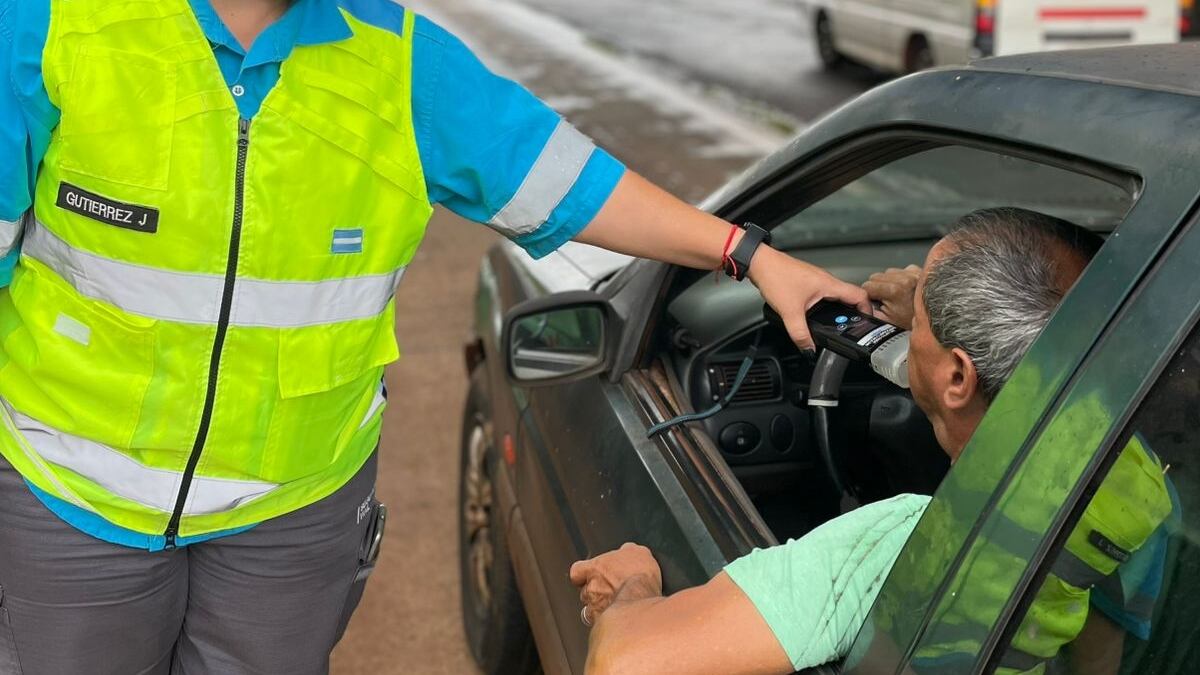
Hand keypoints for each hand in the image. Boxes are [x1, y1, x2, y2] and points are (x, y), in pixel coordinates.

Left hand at [570, 543, 662, 625]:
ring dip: (600, 609)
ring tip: (617, 607)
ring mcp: (595, 606)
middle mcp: (591, 588)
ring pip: (590, 610)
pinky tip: (619, 621)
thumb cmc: (638, 575)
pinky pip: (599, 624)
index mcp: (595, 568)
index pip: (577, 571)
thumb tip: (628, 550)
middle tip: (611, 592)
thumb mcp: (638, 552)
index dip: (583, 574)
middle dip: (596, 593)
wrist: (642, 599)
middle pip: (585, 591)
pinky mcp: (601, 623)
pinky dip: (607, 623)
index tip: (591, 574)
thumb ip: (627, 551)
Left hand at [749, 247, 871, 349]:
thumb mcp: (789, 312)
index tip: (867, 322)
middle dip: (852, 313)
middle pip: (849, 296)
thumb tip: (808, 348)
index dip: (868, 309)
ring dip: (838, 309)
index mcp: (829, 284)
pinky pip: (823, 294)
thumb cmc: (775, 276)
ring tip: (835, 323)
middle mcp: (826, 280)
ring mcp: (816, 280)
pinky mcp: (807, 282)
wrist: (759, 262)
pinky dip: (825, 305)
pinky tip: (816, 314)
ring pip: (835, 295)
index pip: (860, 295)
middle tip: (851, 327)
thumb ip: (800, 334)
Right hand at [863, 265, 921, 330]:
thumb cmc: (912, 323)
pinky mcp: (919, 271)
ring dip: (889, 281)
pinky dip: (901, 277)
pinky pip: (901, 269)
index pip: (867, 285)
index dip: (868, 295)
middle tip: (886, 300)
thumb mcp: (885, 321)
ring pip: (888, 272)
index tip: (874, 302)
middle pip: (876, 276)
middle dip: (878, 287)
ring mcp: (914, 273)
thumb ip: (870, 310)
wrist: (934, 321)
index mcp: (894, 290)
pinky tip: (905, 289)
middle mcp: (905, 279)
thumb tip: (860, 304)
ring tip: (897, 294)